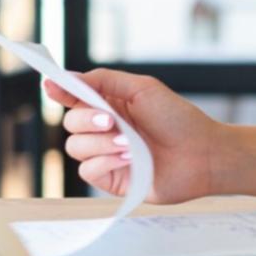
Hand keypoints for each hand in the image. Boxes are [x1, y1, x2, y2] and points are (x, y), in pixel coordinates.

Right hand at [44, 68, 255, 203]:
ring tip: (131, 144)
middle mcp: (106, 129)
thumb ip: (104, 81)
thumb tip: (68, 77)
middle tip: (112, 121)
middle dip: (87, 120)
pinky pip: (87, 170)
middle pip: (69, 122)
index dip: (61, 91)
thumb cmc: (179, 119)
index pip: (75, 97)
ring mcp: (108, 154)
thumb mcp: (143, 89)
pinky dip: (105, 162)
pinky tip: (129, 160)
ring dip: (101, 143)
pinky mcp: (112, 178)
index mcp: (112, 105)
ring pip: (75, 147)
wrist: (202, 154)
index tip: (53, 87)